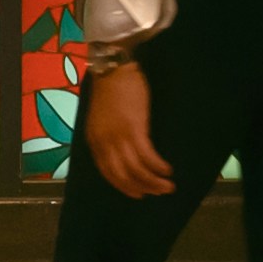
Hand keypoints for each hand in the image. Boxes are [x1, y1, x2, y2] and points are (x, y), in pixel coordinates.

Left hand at [81, 54, 173, 197]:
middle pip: (122, 175)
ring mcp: (119, 136)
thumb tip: (123, 152)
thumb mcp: (101, 118)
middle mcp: (104, 142)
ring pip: (135, 169)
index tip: (137, 193)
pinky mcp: (134, 129)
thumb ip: (108, 135)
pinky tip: (167, 169)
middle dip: (141, 188)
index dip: (123, 186)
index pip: (108, 172)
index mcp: (94, 140)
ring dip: (153, 181)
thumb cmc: (111, 89)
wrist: (114, 68)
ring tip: (167, 186)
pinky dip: (157, 166)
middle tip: (157, 193)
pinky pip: (146, 156)